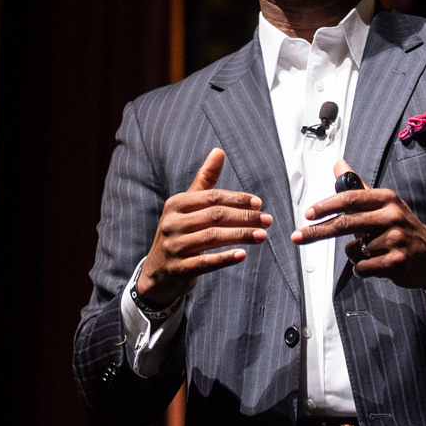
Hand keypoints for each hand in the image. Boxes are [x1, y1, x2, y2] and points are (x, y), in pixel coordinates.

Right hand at [137, 148, 270, 306]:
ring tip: (262, 236)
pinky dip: (225, 258)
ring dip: (241, 235)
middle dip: (245, 217)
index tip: (259, 203)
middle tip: (268, 220)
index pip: (212, 197)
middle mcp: (172, 223)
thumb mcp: (187, 206)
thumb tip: (219, 151)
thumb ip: (205, 180)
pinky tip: (242, 255)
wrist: (157, 273)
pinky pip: (205, 262)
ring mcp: (174, 247)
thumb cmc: (179, 233)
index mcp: (176, 204)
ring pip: (212, 238)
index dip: (237, 199)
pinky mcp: (179, 269)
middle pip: (215, 216)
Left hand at [291, 159, 425, 289]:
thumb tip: (338, 165)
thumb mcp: (383, 203)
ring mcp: (395, 239)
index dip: (326, 206)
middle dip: (318, 232)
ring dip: (355, 254)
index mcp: (386, 199)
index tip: (308, 213)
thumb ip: (358, 187)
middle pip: (346, 223)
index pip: (350, 198)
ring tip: (373, 252)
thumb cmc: (401, 226)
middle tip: (298, 237)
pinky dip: (362, 269)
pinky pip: (362, 267)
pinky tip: (377, 264)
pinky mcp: (396, 261)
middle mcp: (392, 216)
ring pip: (353, 250)